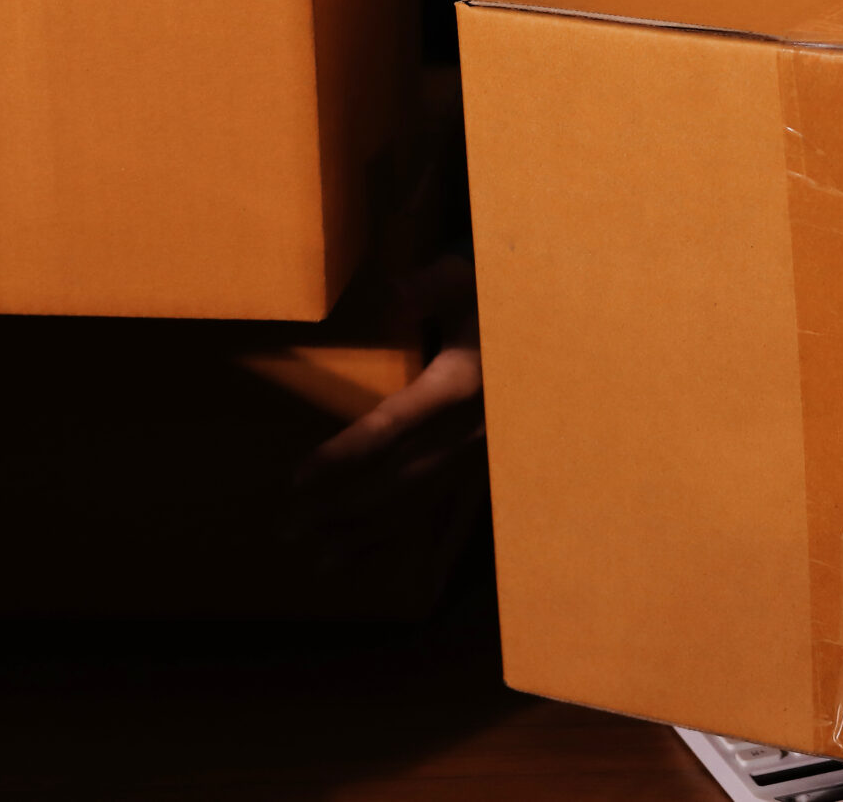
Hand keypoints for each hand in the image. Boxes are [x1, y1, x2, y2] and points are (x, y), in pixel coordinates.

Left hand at [289, 255, 484, 570]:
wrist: (555, 323)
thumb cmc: (495, 295)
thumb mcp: (467, 280)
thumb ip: (430, 286)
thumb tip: (391, 291)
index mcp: (461, 385)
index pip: (393, 427)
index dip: (344, 455)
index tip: (297, 480)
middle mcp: (472, 430)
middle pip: (400, 479)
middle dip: (342, 508)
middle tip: (288, 530)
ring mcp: (481, 454)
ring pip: (420, 502)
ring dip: (369, 533)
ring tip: (321, 561)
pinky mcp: (483, 464)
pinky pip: (443, 508)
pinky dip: (409, 537)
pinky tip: (382, 561)